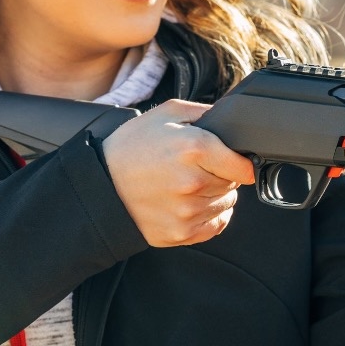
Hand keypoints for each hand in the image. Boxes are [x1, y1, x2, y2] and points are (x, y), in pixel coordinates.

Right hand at [102, 100, 254, 246]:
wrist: (100, 185)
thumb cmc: (132, 147)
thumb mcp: (167, 113)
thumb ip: (206, 113)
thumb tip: (233, 120)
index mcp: (194, 149)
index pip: (244, 166)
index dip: (238, 161)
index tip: (229, 160)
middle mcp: (193, 182)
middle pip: (234, 184)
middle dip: (221, 174)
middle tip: (195, 168)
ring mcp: (187, 211)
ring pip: (226, 203)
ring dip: (215, 195)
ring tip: (187, 184)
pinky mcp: (181, 233)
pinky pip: (216, 224)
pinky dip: (210, 215)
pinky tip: (189, 203)